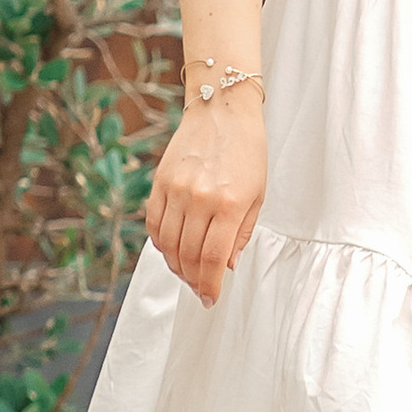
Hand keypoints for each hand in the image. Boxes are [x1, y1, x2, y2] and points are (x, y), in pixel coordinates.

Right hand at [145, 99, 268, 307]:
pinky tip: (171, 249)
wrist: (223, 112)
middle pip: (188, 255)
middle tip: (200, 289)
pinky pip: (154, 224)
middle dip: (194, 280)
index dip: (210, 285)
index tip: (211, 299)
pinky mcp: (159, 183)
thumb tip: (226, 267)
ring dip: (176, 265)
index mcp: (229, 204)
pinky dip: (161, 243)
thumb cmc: (247, 153)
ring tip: (187, 273)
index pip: (213, 258)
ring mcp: (176, 190)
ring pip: (168, 244)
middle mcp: (199, 199)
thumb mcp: (257, 195)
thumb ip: (241, 234)